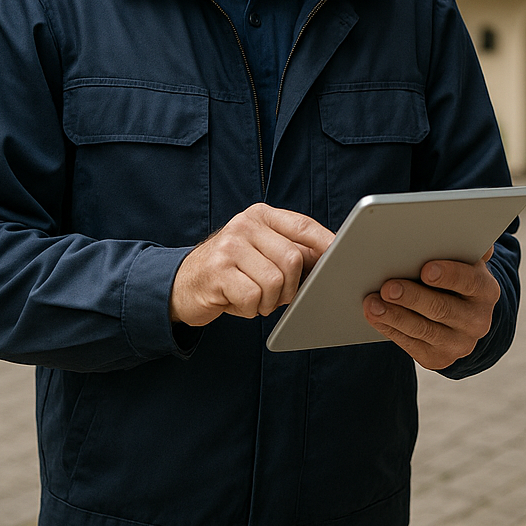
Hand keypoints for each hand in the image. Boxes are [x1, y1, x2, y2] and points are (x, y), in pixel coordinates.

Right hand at [169, 203, 334, 326]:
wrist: (182, 283)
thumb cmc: (233, 270)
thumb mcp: (261, 250)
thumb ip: (292, 249)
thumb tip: (333, 259)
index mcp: (261, 216)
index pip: (303, 226)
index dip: (326, 243)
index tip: (343, 257)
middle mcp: (244, 225)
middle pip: (293, 259)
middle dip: (292, 286)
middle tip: (279, 295)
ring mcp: (228, 247)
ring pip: (275, 282)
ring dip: (270, 301)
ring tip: (256, 298)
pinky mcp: (216, 272)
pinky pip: (253, 297)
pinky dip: (250, 309)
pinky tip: (238, 302)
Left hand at [364, 247, 500, 369]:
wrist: (459, 316)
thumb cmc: (453, 278)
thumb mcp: (462, 262)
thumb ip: (462, 245)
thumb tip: (469, 234)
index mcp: (486, 290)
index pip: (470, 281)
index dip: (449, 275)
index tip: (425, 269)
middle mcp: (478, 320)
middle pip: (443, 308)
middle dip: (413, 297)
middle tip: (388, 287)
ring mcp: (460, 343)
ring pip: (424, 330)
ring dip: (395, 316)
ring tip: (372, 304)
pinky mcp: (440, 359)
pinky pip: (412, 345)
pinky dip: (391, 329)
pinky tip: (375, 317)